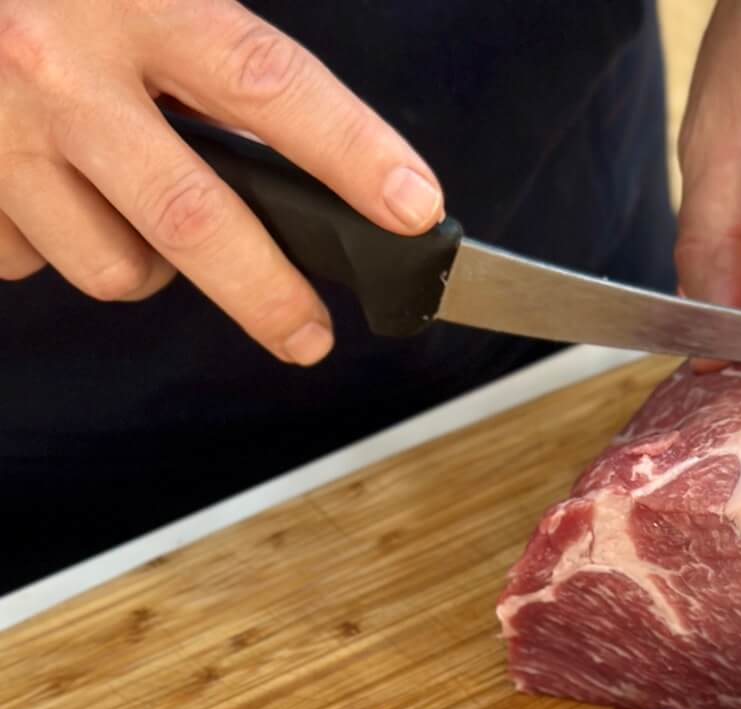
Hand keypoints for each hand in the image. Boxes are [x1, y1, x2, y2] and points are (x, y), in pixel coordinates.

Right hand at [0, 0, 442, 362]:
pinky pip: (35, 264)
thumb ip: (210, 55)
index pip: (268, 85)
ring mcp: (2, 136)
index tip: (412, 207)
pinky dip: (59, 248)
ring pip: (116, 267)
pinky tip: (53, 195)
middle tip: (309, 334)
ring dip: (148, 266)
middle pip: (194, 220)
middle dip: (267, 296)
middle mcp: (61, 68)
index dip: (351, 152)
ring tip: (134, 210)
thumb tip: (312, 161)